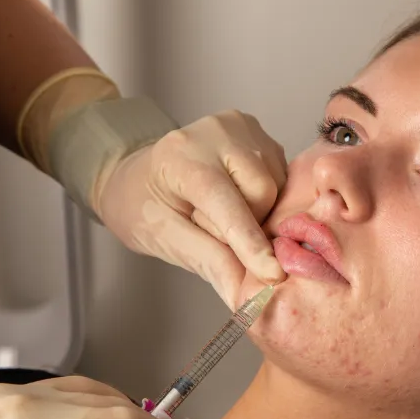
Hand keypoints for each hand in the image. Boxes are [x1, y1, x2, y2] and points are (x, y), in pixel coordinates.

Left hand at [93, 108, 288, 308]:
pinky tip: (239, 199)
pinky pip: (281, 177)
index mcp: (181, 156)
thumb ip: (206, 260)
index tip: (272, 274)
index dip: (249, 242)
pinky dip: (267, 199)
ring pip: (278, 185)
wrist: (138, 174)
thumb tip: (245, 291)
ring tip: (222, 211)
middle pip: (263, 191)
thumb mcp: (161, 238)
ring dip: (259, 212)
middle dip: (249, 224)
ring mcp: (241, 127)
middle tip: (213, 229)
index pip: (225, 202)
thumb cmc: (142, 205)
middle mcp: (216, 131)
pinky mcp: (259, 133)